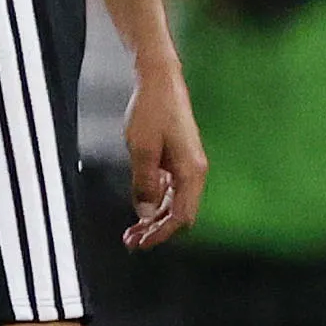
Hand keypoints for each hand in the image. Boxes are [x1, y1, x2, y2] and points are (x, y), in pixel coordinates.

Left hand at [120, 64, 207, 247]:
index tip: (141, 244)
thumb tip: (145, 212)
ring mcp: (186, 166)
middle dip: (156, 230)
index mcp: (191, 171)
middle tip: (131, 241)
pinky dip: (155, 201)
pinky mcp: (177, 159)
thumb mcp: (142, 149)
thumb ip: (144, 183)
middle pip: (179, 213)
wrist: (160, 81)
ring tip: (132, 230)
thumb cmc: (152, 110)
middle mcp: (193, 172)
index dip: (161, 234)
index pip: (181, 216)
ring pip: (173, 203)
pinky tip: (140, 208)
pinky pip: (169, 189)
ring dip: (153, 218)